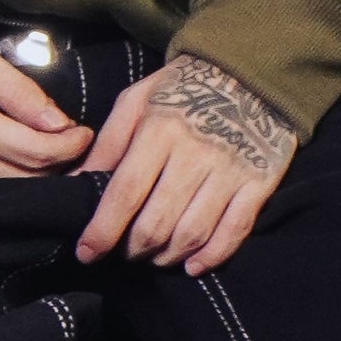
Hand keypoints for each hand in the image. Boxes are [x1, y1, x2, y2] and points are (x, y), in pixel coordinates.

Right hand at [0, 21, 92, 177]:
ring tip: (54, 147)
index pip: (35, 152)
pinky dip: (7, 170)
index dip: (70, 146)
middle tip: (79, 144)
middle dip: (60, 166)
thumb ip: (14, 86)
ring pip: (4, 186)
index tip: (84, 130)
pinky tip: (18, 152)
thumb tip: (58, 119)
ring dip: (36, 171)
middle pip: (25, 179)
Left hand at [75, 54, 292, 273]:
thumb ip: (108, 143)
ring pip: (193, 232)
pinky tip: (191, 265)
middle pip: (157, 221)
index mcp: (160, 131)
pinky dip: (211, 256)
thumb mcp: (136, 101)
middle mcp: (196, 155)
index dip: (102, 230)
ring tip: (151, 257)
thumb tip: (79, 183)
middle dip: (132, 248)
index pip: (124, 193)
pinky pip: (235, 231)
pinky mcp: (261, 183)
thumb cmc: (181, 89)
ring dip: (166, 256)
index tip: (86, 252)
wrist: (250, 75)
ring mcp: (231, 172)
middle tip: (122, 253)